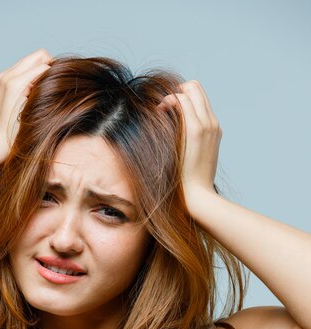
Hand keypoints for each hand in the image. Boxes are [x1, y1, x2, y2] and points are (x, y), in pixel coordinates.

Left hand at [0, 48, 53, 167]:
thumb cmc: (15, 139)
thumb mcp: (35, 114)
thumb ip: (44, 90)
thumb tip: (56, 76)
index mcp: (15, 83)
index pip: (45, 64)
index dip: (57, 74)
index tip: (62, 90)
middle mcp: (7, 76)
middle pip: (39, 56)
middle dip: (49, 68)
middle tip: (54, 90)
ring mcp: (2, 78)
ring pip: (30, 61)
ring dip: (40, 73)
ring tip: (43, 95)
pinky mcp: (1, 83)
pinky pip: (22, 70)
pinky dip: (31, 77)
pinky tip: (33, 96)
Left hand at [158, 80, 221, 203]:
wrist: (198, 194)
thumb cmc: (191, 181)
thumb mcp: (195, 159)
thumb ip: (190, 144)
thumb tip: (176, 140)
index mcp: (214, 129)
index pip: (200, 99)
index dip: (184, 97)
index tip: (170, 109)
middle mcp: (212, 123)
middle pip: (197, 87)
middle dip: (178, 90)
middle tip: (165, 106)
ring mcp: (206, 125)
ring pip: (191, 88)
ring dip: (172, 94)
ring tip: (161, 109)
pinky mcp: (195, 130)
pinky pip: (182, 101)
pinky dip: (169, 100)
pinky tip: (160, 111)